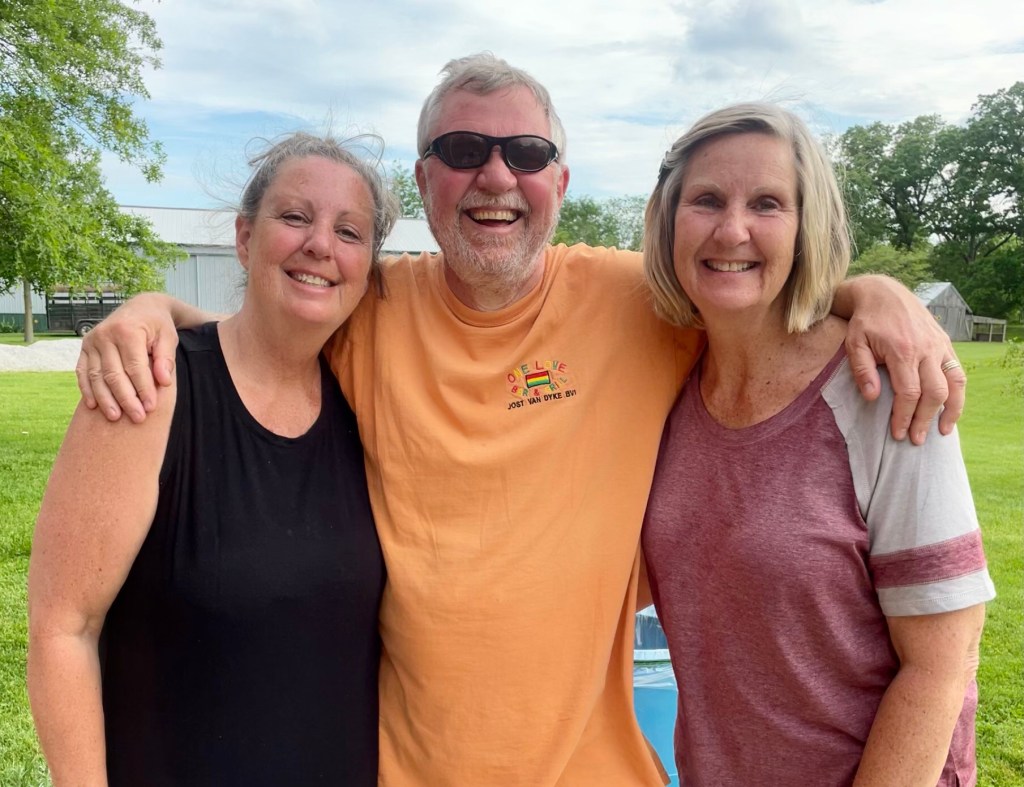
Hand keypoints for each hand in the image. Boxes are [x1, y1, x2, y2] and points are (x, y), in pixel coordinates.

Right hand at [75, 294, 180, 422]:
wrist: (141, 307)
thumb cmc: (158, 325)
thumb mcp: (169, 336)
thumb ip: (167, 358)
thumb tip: (164, 382)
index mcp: (128, 330)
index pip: (135, 367)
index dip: (143, 389)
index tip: (151, 407)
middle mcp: (105, 335)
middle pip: (114, 374)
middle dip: (125, 398)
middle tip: (137, 417)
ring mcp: (91, 341)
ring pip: (96, 376)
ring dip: (105, 399)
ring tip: (115, 417)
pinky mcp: (84, 347)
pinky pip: (82, 371)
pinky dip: (87, 389)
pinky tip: (93, 406)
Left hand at [841, 276, 965, 444]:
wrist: (884, 294)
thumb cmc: (865, 322)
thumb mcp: (854, 344)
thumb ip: (862, 370)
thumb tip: (873, 398)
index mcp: (902, 350)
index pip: (909, 392)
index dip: (904, 416)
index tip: (897, 433)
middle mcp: (926, 348)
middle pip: (934, 392)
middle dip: (925, 419)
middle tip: (916, 440)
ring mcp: (939, 345)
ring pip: (954, 383)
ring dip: (951, 409)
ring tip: (943, 431)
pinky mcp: (945, 342)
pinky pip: (958, 371)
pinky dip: (959, 392)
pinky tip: (952, 409)